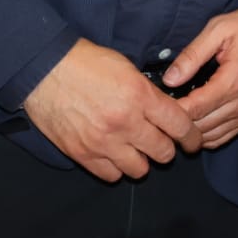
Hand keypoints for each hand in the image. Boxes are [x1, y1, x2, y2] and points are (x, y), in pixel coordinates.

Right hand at [22, 39, 202, 181]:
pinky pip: (111, 175)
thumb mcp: (126, 67)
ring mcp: (103, 142)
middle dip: (166, 148)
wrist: (44, 68)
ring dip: (140, 160)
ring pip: (139, 170)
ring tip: (133, 147)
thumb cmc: (85, 62)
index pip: (180, 126)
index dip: (192, 137)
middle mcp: (125, 122)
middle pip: (163, 153)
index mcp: (139, 96)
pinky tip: (112, 153)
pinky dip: (115, 167)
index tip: (193, 141)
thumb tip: (165, 111)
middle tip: (160, 141)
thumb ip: (148, 93)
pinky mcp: (82, 154)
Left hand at [165, 8, 237, 148]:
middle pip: (201, 128)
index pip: (195, 109)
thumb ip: (193, 54)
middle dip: (178, 123)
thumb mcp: (220, 28)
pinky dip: (208, 134)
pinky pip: (226, 136)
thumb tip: (170, 79)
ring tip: (174, 118)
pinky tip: (195, 122)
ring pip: (213, 137)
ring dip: (192, 132)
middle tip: (160, 111)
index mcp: (234, 81)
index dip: (172, 110)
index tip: (156, 103)